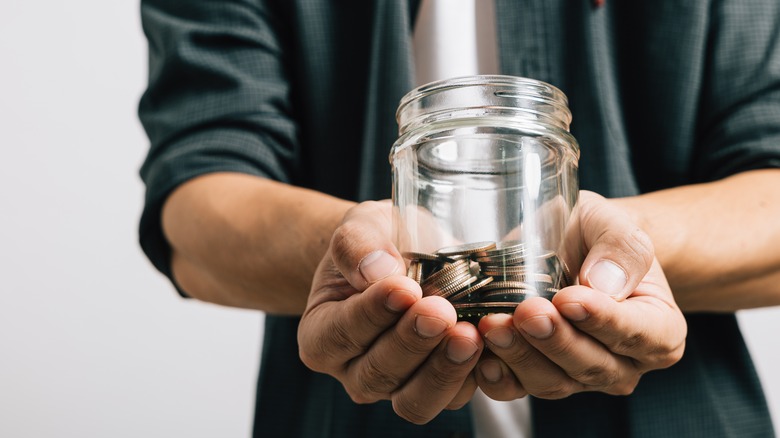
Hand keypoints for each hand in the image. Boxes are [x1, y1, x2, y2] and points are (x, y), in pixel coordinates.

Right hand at [297, 201, 484, 423]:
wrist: (407, 254)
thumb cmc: (377, 241)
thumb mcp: (361, 226)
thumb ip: (359, 245)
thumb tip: (378, 270)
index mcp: (321, 335)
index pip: (341, 333)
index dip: (372, 314)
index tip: (404, 288)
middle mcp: (353, 370)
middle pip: (378, 373)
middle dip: (412, 342)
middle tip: (441, 310)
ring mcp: (396, 386)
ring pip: (415, 399)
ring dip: (444, 370)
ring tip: (469, 335)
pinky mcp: (436, 389)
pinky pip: (454, 397)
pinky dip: (474, 375)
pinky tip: (490, 344)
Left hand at [474, 191, 686, 399]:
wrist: (568, 245)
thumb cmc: (597, 235)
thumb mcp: (615, 223)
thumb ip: (621, 248)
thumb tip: (604, 282)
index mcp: (659, 330)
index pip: (638, 334)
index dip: (603, 321)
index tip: (569, 299)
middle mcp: (623, 364)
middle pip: (591, 365)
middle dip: (554, 341)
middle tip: (526, 312)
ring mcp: (578, 377)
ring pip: (552, 381)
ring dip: (520, 357)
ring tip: (493, 325)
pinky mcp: (536, 378)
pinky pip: (516, 388)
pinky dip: (496, 375)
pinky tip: (479, 354)